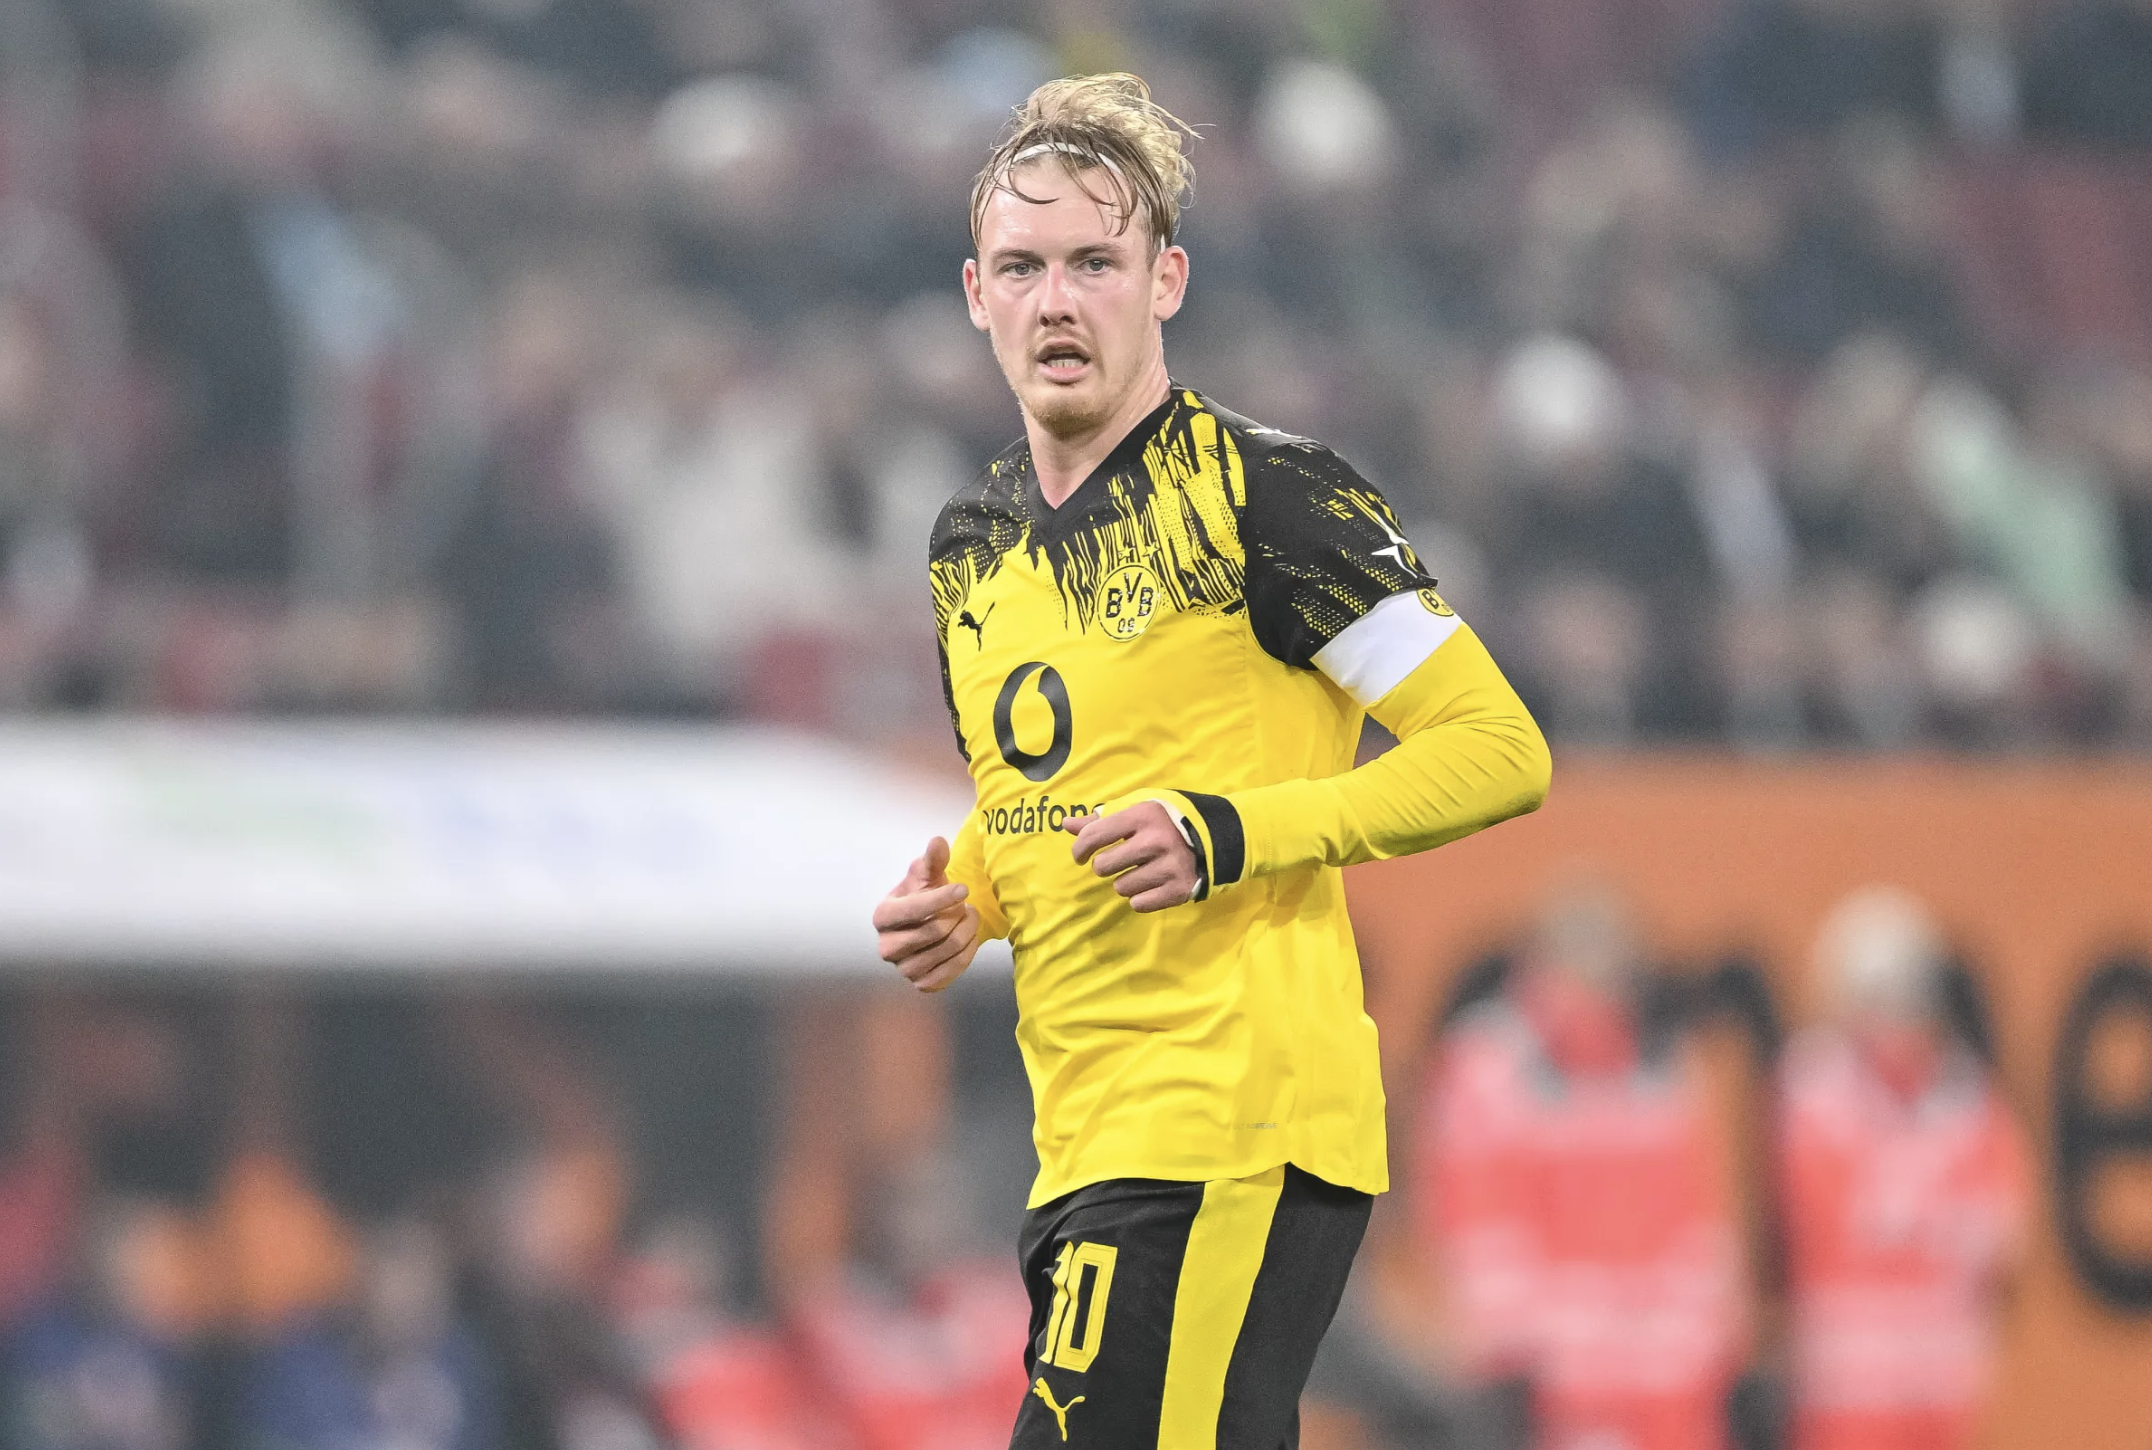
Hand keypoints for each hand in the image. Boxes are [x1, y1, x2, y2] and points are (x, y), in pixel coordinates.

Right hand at [873, 837, 982, 991]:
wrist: (924, 924)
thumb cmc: (922, 894)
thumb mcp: (925, 874)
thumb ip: (932, 859)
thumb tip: (938, 842)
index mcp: (882, 916)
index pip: (916, 909)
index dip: (943, 898)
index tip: (964, 889)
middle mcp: (887, 947)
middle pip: (937, 930)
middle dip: (959, 914)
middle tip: (966, 904)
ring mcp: (903, 969)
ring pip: (949, 949)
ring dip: (968, 930)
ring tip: (969, 917)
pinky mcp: (921, 984)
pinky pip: (953, 971)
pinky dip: (968, 952)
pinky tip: (969, 939)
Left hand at [1063, 801, 1200, 912]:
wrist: (1217, 837)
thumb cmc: (1168, 821)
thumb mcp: (1139, 810)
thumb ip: (1102, 818)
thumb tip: (1066, 824)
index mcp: (1143, 815)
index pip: (1094, 835)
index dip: (1080, 848)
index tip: (1081, 856)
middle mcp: (1155, 841)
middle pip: (1103, 867)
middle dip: (1106, 866)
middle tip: (1121, 861)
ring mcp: (1169, 867)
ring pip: (1121, 888)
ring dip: (1126, 882)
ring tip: (1143, 871)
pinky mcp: (1179, 890)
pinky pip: (1139, 904)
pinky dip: (1142, 897)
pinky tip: (1154, 884)